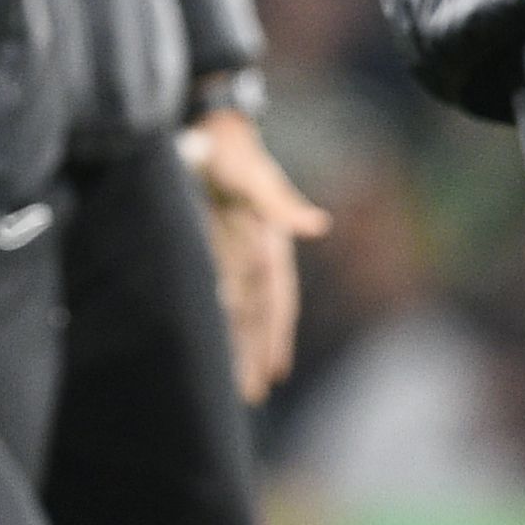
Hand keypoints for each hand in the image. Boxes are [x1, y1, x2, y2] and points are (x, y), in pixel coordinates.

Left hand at [184, 107, 330, 404]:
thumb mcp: (255, 175)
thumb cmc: (235, 152)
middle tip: (250, 396)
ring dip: (235, 345)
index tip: (274, 372)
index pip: (274, 302)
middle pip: (255, 316)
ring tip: (233, 384)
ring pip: (235, 311)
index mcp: (269, 246)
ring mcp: (231, 255)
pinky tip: (207, 342)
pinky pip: (214, 293)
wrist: (210, 127)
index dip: (274, 336)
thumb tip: (317, 226)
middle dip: (253, 354)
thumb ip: (281, 202)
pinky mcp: (209, 247)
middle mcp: (253, 257)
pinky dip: (213, 320)